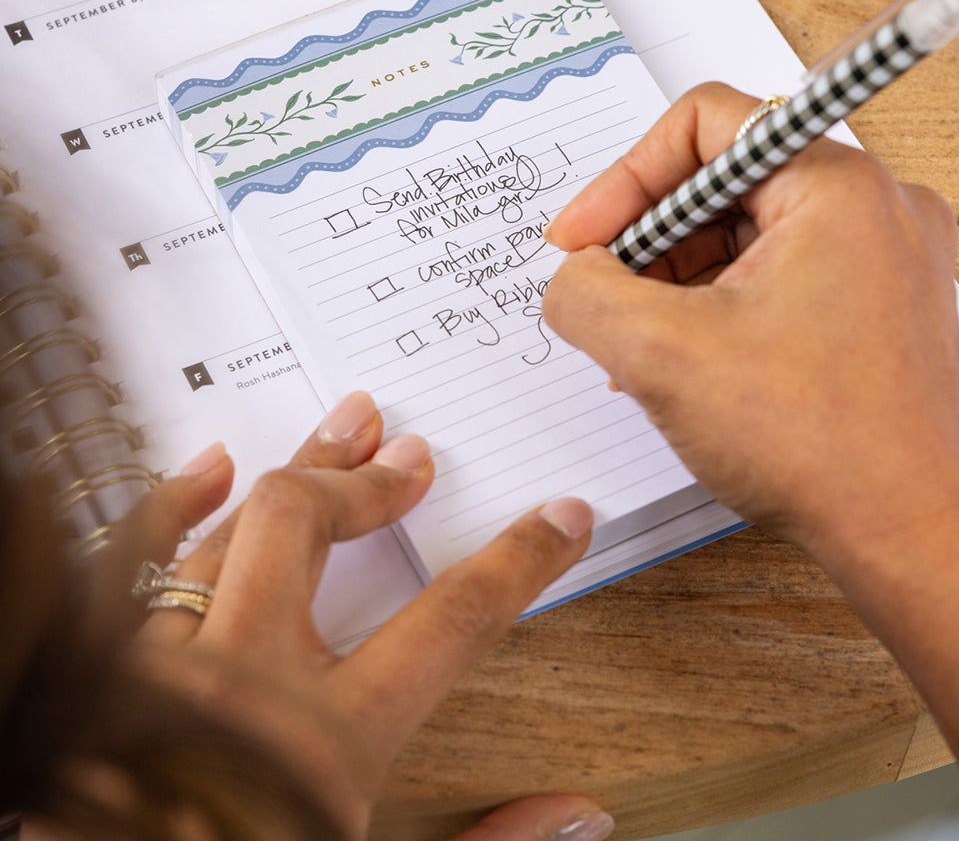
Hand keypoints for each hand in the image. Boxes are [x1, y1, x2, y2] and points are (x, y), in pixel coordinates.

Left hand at [126, 392, 607, 840]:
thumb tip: (581, 817)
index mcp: (324, 749)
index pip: (449, 622)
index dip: (518, 561)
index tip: (556, 521)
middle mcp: (238, 687)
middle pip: (310, 526)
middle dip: (373, 485)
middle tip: (412, 461)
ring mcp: (161, 667)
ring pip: (231, 527)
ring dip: (297, 470)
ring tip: (345, 431)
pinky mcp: (102, 669)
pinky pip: (135, 560)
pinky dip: (174, 506)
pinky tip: (214, 470)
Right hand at [542, 81, 958, 560]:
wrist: (910, 536)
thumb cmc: (823, 446)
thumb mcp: (662, 354)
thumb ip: (587, 293)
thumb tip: (573, 276)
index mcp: (836, 186)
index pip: (703, 125)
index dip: (623, 178)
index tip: (581, 239)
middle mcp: (872, 208)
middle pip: (721, 184)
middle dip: (646, 243)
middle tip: (604, 297)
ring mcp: (881, 260)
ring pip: (745, 236)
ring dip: (676, 283)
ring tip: (638, 346)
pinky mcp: (875, 307)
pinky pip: (775, 278)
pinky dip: (718, 309)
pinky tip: (684, 363)